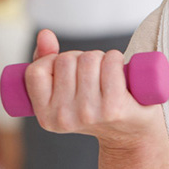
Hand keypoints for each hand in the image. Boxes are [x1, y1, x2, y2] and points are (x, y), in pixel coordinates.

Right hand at [25, 29, 165, 148]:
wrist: (132, 134)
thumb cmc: (97, 107)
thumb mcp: (65, 93)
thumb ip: (46, 63)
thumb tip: (45, 34)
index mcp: (45, 116)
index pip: (36, 71)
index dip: (53, 60)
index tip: (69, 69)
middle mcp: (64, 117)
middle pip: (66, 60)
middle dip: (82, 58)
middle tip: (94, 73)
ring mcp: (89, 113)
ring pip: (89, 59)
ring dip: (101, 57)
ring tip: (107, 73)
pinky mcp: (114, 107)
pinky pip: (111, 63)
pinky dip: (116, 58)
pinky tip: (121, 70)